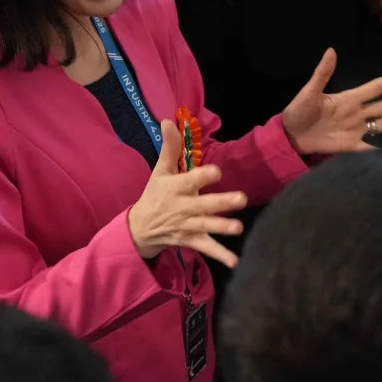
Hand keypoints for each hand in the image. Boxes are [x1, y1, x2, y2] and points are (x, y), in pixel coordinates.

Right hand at [127, 139, 248, 266]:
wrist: (140, 228)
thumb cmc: (155, 195)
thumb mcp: (160, 171)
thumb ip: (169, 147)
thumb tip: (169, 120)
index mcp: (176, 188)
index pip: (190, 181)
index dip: (204, 176)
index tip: (217, 172)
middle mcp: (182, 208)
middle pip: (203, 205)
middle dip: (221, 203)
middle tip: (241, 199)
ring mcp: (187, 226)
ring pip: (206, 227)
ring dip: (222, 227)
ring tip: (238, 228)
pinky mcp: (191, 241)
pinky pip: (207, 248)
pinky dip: (220, 255)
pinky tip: (235, 261)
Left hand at [280, 49, 381, 154]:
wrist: (289, 136)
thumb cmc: (298, 111)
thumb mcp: (310, 92)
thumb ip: (322, 74)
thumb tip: (331, 51)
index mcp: (350, 98)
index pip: (377, 87)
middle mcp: (358, 113)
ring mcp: (356, 130)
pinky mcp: (351, 147)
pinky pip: (371, 148)